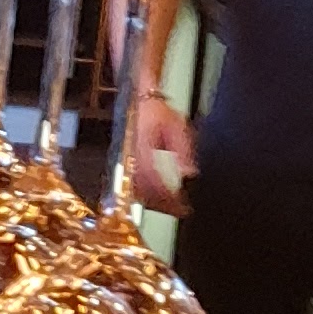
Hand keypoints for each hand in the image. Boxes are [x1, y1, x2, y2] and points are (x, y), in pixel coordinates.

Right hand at [131, 86, 197, 210]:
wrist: (138, 101)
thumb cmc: (156, 111)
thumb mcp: (178, 125)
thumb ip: (184, 150)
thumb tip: (189, 173)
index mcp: (143, 147)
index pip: (154, 180)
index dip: (168, 198)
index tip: (183, 207)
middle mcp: (130, 156)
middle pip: (143, 192)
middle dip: (162, 205)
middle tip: (178, 211)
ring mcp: (124, 160)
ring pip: (135, 192)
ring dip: (153, 204)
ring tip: (169, 208)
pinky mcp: (123, 163)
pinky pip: (131, 186)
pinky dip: (145, 196)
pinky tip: (155, 199)